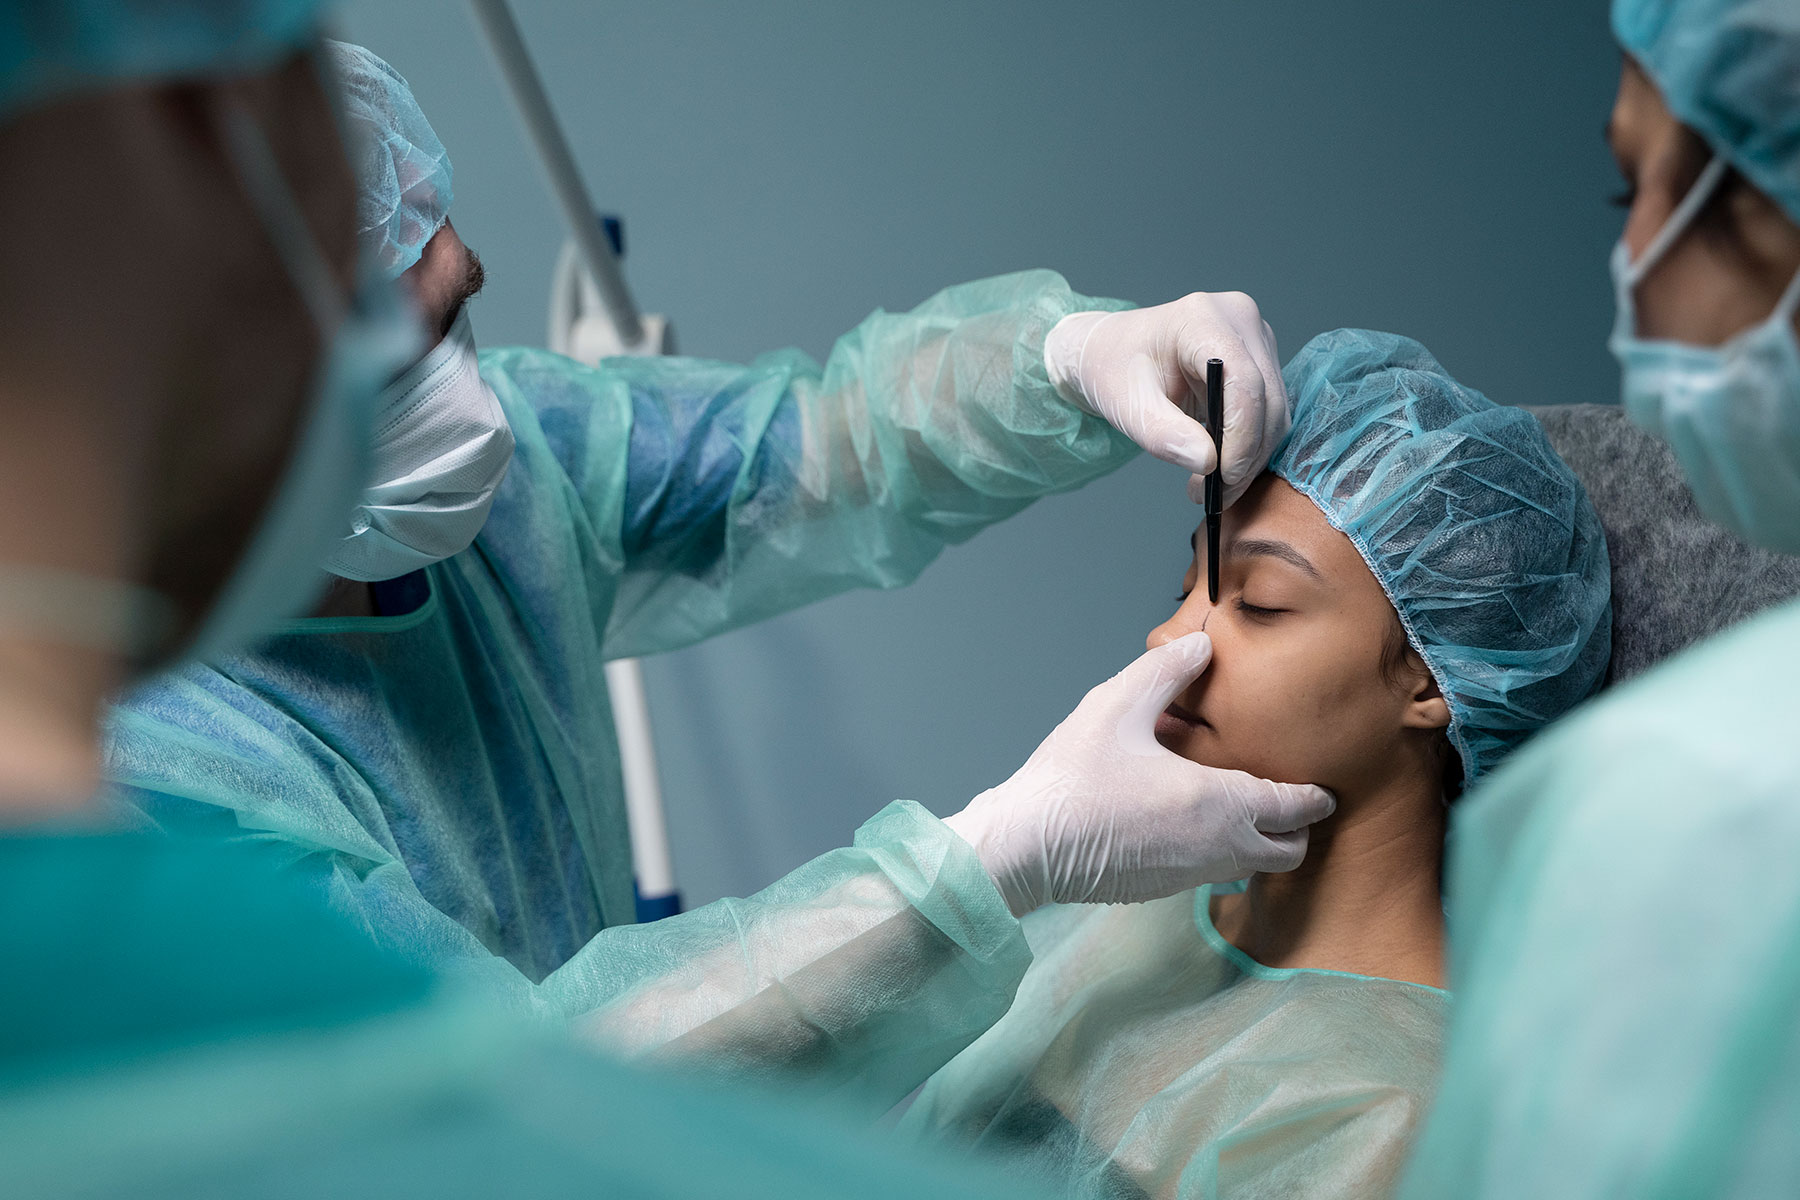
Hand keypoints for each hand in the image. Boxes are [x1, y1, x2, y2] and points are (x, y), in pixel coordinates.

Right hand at [943, 633, 1333, 915]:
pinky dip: (1220, 855)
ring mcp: (1191, 874)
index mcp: (1219, 803)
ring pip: (1252, 868)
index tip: (1321, 787)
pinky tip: (1188, 825)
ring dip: (1258, 843)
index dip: (1314, 796)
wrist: (1028, 844)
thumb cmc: (1073, 776)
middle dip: (1295, 827)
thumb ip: (1167, 671)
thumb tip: (1202, 643)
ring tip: (1239, 809)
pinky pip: (1213, 874)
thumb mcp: (1118, 704)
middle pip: (1288, 851)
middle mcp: (1217, 847)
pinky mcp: (1163, 889)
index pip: (1294, 808)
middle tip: (1285, 799)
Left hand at [1044, 292, 1289, 504]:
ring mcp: (1253, 337)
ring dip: (1250, 456)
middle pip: (1266, 398)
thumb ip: (1163, 434)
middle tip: (1215, 495)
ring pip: (1275, 409)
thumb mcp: (1127, 405)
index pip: (1244, 381)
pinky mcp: (1259, 358)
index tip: (1224, 477)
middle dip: (1246, 455)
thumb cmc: (1114, 369)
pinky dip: (1250, 444)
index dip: (1241, 435)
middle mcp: (1238, 320)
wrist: (1112, 352)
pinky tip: (1219, 465)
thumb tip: (1208, 462)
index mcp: (1202, 317)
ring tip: (1213, 486)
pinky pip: (1269, 410)